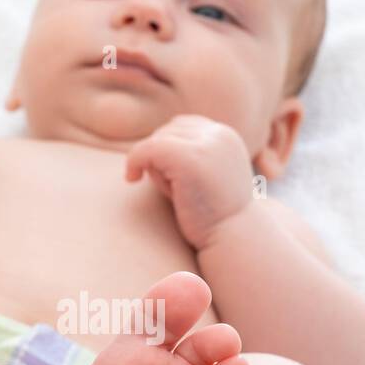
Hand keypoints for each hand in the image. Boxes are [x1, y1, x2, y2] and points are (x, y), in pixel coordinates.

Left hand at [125, 114, 255, 249]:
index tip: (166, 177)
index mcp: (226, 137)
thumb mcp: (205, 178)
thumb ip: (187, 158)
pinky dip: (133, 161)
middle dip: (161, 157)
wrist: (232, 239)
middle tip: (172, 190)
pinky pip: (147, 148)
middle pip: (169, 130)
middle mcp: (219, 134)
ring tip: (171, 193)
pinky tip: (132, 179)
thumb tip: (151, 147)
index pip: (183, 125)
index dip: (167, 148)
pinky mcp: (189, 158)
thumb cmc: (214, 217)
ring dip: (154, 166)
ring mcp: (206, 145)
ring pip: (158, 140)